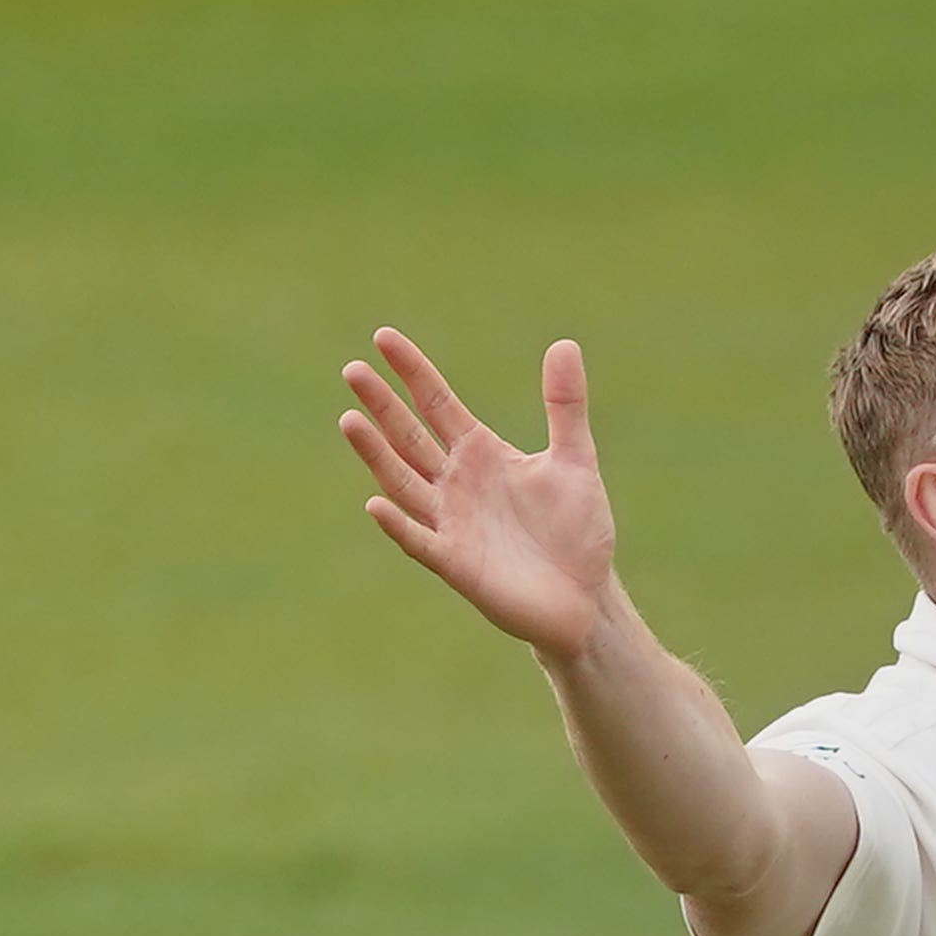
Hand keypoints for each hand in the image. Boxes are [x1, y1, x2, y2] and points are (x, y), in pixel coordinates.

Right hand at [343, 329, 622, 661]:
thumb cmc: (577, 531)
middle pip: (409, 436)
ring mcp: (451, 522)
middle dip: (382, 404)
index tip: (384, 337)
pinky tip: (375, 503)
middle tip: (353, 369)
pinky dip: (398, 525)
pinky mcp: (456, 564)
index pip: (436, 402)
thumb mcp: (576, 460)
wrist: (585, 599)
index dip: (412, 371)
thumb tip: (565, 343)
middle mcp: (456, 483)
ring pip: (403, 482)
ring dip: (376, 454)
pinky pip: (420, 541)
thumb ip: (565, 406)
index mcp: (480, 452)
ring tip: (349, 419)